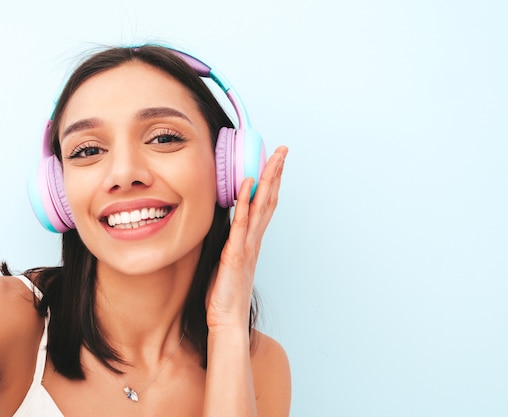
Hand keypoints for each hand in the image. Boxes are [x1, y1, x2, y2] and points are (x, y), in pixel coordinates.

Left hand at [206, 146, 287, 329]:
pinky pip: (242, 223)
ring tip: (274, 158)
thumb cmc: (225, 293)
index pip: (265, 205)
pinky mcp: (236, 252)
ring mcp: (247, 245)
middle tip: (283, 151)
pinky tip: (248, 184)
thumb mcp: (227, 261)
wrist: (227, 319)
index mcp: (252, 240)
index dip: (272, 182)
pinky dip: (246, 202)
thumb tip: (226, 225)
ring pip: (262, 206)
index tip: (275, 162)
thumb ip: (231, 242)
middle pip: (270, 199)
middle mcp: (254, 239)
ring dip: (268, 180)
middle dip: (276, 173)